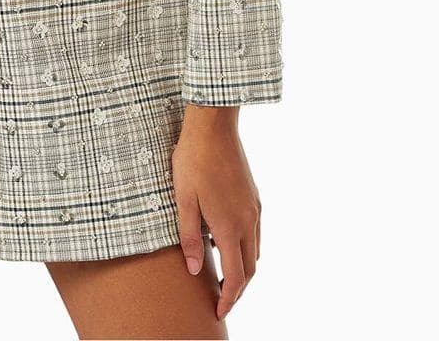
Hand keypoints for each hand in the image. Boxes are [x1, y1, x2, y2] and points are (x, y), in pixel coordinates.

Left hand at [171, 105, 260, 320]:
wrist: (213, 126)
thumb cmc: (193, 160)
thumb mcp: (184, 200)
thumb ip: (190, 237)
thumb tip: (195, 270)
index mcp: (230, 226)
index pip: (236, 276)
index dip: (229, 298)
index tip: (219, 312)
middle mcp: (249, 221)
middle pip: (250, 268)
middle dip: (238, 288)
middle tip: (220, 299)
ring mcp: (254, 208)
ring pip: (254, 250)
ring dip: (241, 266)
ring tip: (220, 272)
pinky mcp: (254, 196)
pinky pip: (254, 231)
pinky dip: (243, 245)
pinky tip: (222, 238)